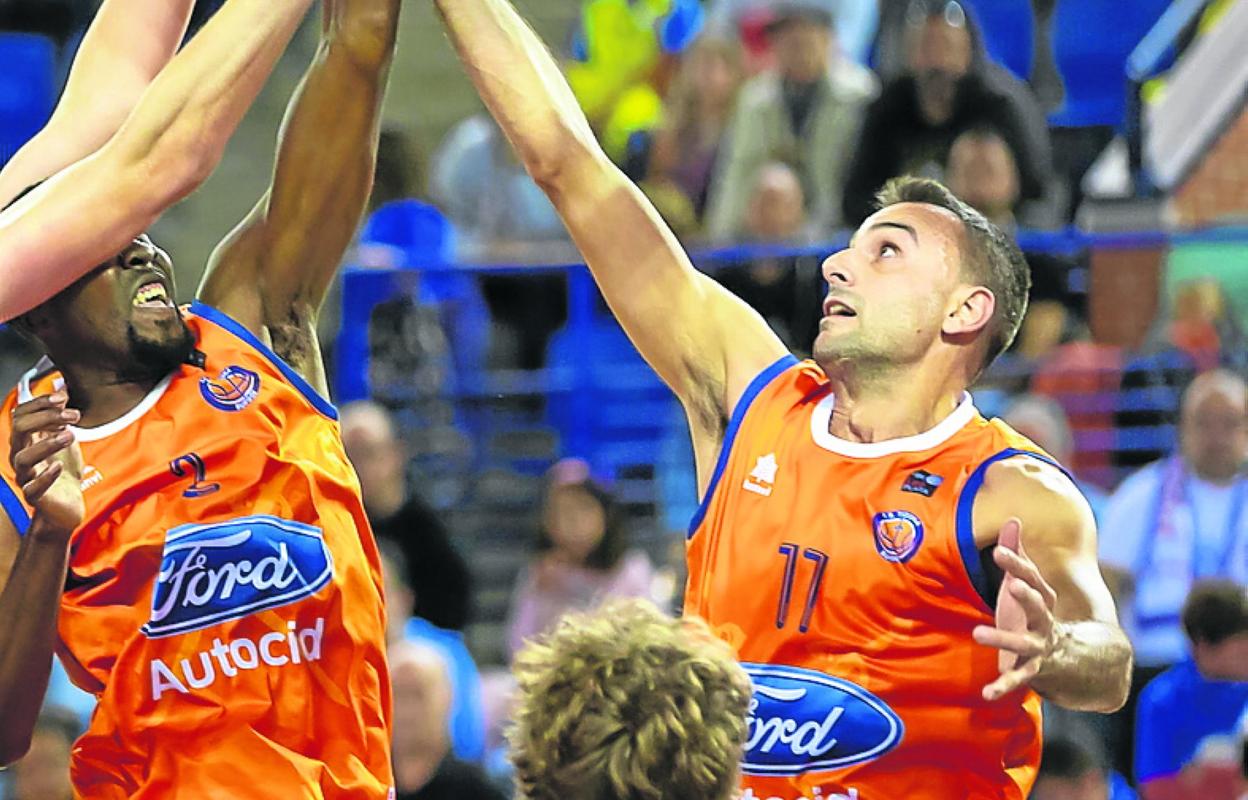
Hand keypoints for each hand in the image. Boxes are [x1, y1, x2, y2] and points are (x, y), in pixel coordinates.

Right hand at [9, 392, 83, 536]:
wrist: (67, 504)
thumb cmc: (63, 469)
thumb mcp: (65, 438)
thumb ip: (61, 416)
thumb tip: (63, 387)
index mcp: (27, 439)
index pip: (22, 414)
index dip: (39, 403)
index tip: (62, 398)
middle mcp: (21, 455)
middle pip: (19, 429)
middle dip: (45, 417)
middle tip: (74, 415)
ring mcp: (26, 476)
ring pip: (23, 458)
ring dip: (47, 443)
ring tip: (71, 435)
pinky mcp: (35, 496)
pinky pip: (32, 488)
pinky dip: (45, 477)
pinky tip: (58, 467)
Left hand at [972, 518, 1061, 700]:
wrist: (1073, 660)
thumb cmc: (1036, 615)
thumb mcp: (1025, 586)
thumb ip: (1018, 557)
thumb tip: (1013, 519)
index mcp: (1040, 599)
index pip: (1030, 578)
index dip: (1016, 564)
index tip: (1000, 549)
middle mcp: (1044, 621)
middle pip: (1037, 607)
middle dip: (1027, 597)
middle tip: (1013, 586)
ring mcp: (1039, 647)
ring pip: (1022, 644)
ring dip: (1001, 639)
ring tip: (976, 633)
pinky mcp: (1033, 671)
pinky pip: (1017, 679)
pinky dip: (1002, 686)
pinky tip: (986, 693)